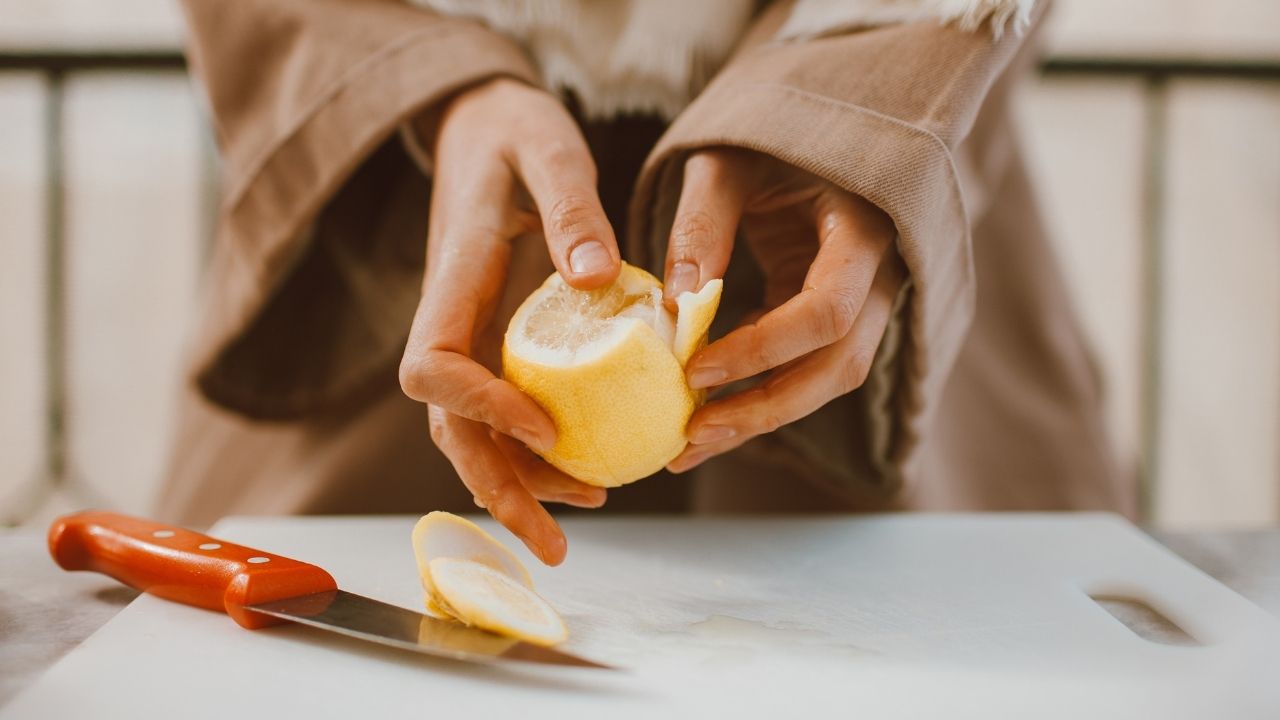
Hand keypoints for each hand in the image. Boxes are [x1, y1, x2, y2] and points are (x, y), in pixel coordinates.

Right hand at [399, 79, 616, 564]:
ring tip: (586, 512)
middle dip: (497, 490)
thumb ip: (570, 206)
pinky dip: (535, 452)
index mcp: (453, 280)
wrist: (480, 125)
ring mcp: (467, 337)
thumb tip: (594, 277)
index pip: (432, 367)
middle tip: (555, 543)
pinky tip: (586, 468)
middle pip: (449, 428)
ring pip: (472, 433)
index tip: (547, 429)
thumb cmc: (512, 132)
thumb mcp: (547, 149)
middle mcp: (450, 321)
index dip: (481, 409)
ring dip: (518, 485)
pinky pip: (500, 412)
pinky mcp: (491, 342)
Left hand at [662, 148, 905, 472]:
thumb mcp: (724, 163)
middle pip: (842, 366)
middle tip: (692, 435)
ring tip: (690, 445)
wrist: (804, 129)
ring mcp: (861, 299)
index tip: (696, 369)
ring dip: (762, 416)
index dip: (765, 349)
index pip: (829, 311)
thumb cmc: (764, 136)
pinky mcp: (832, 314)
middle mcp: (878, 275)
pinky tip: (705, 413)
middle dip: (767, 408)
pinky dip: (758, 394)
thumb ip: (702, 224)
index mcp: (862, 228)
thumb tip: (679, 306)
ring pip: (829, 379)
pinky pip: (805, 366)